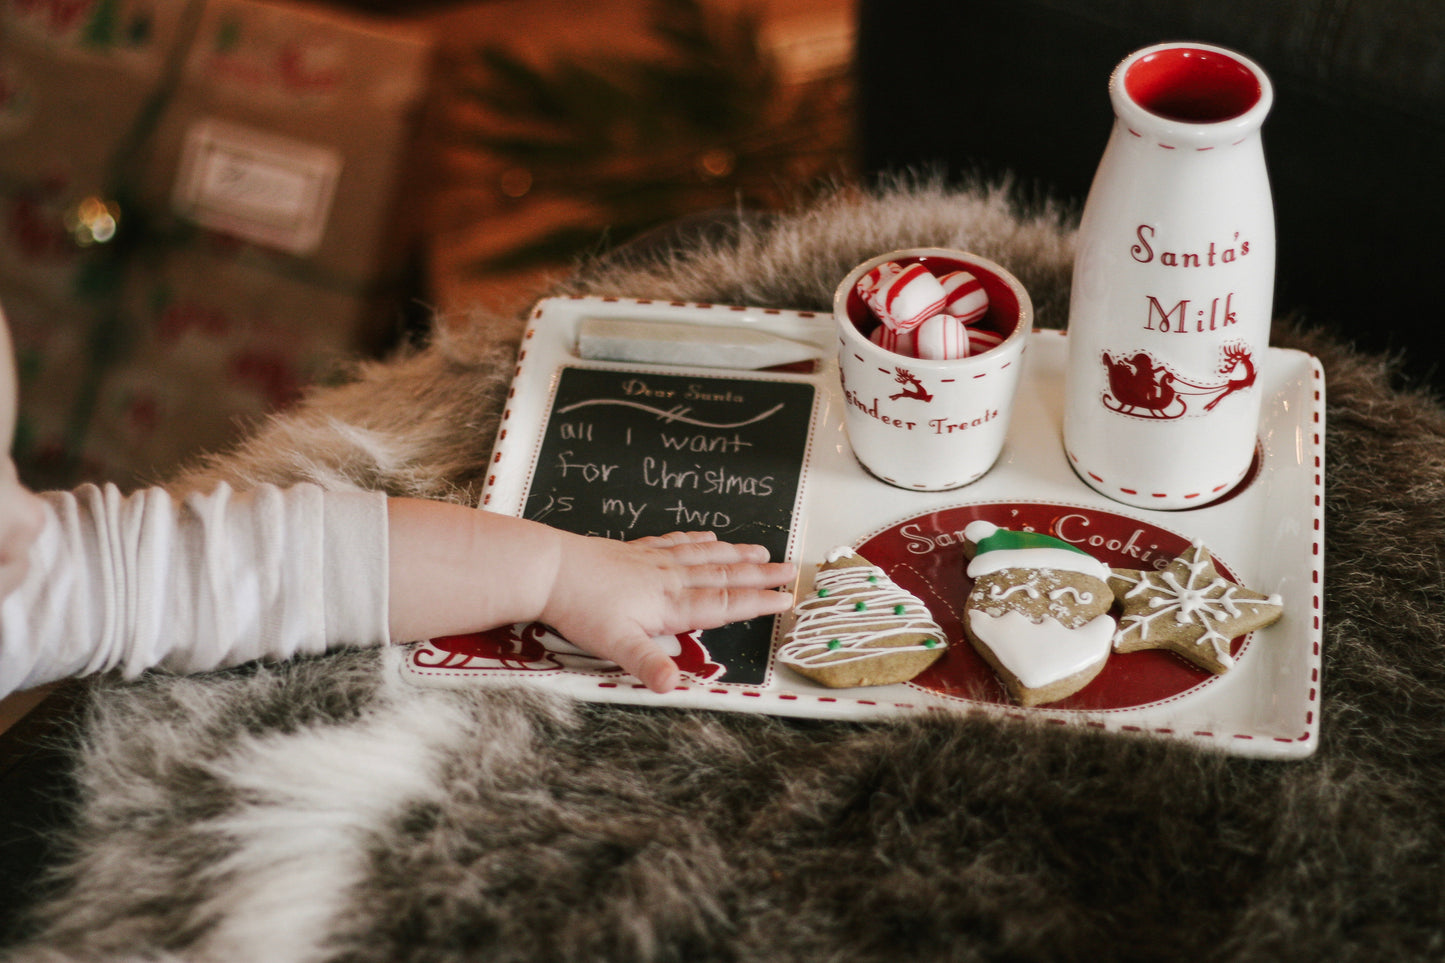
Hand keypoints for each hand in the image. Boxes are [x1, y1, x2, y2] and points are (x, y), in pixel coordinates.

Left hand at [540, 531, 795, 692]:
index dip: (759, 603)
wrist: (549, 568)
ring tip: (762, 551)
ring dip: (737, 555)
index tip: (787, 599)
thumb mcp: (614, 644)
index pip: (726, 604)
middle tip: (792, 570)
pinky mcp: (636, 550)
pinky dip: (699, 540)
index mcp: (671, 603)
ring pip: (706, 556)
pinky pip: (678, 542)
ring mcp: (654, 560)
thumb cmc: (580, 607)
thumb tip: (672, 686)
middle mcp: (670, 578)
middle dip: (761, 575)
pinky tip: (710, 537)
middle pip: (725, 575)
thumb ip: (648, 663)